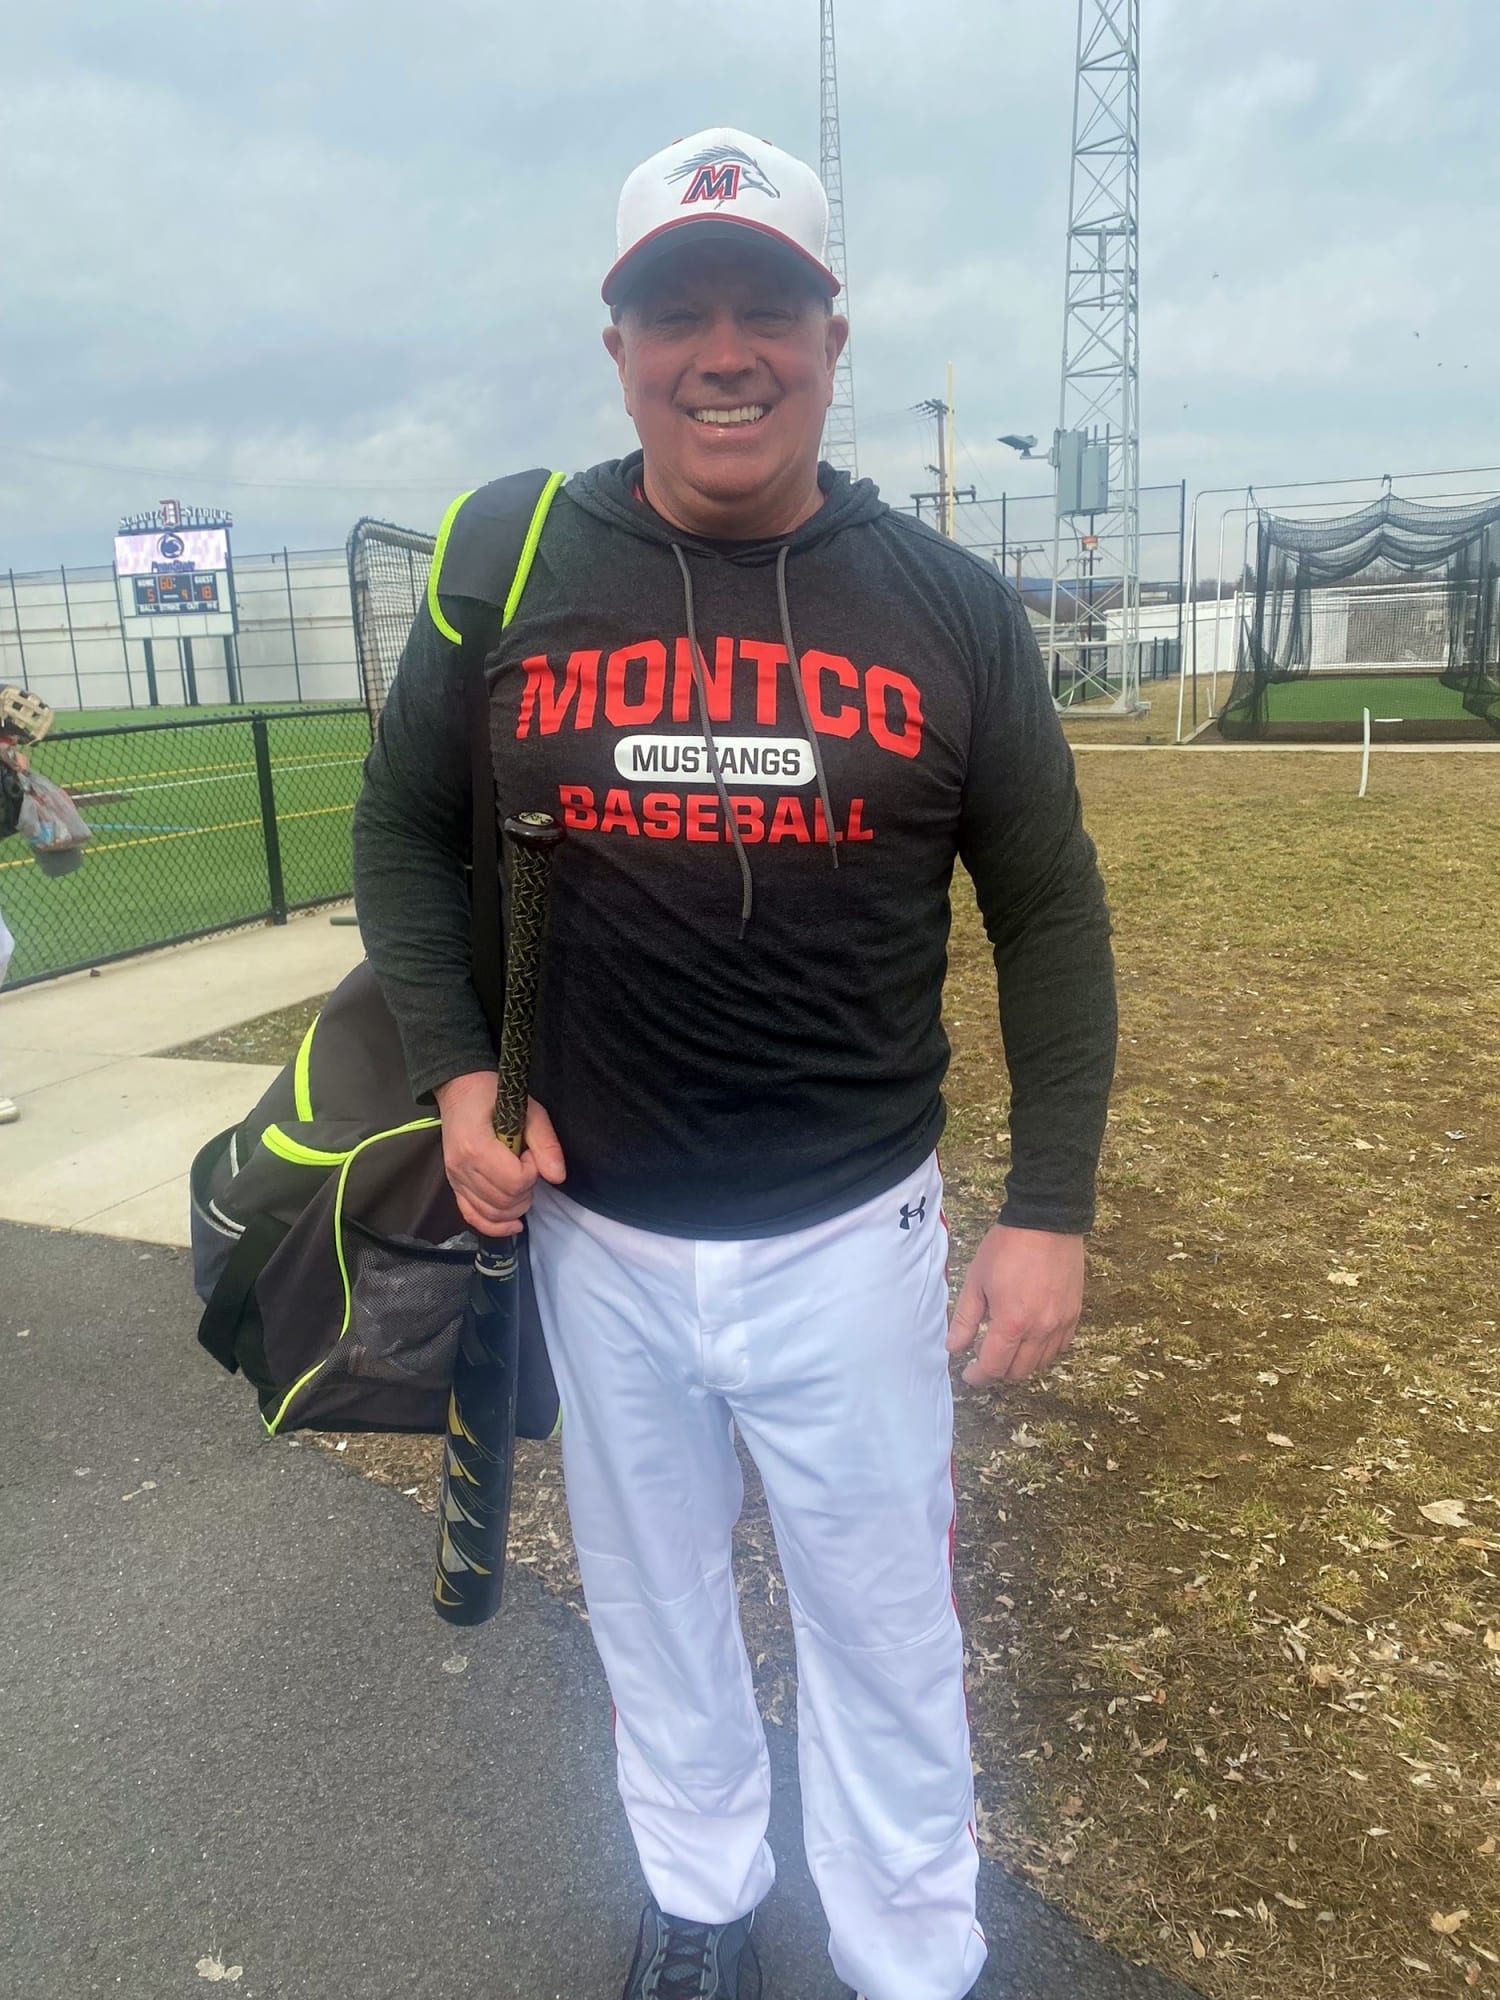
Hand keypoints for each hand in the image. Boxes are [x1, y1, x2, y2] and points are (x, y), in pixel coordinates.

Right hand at [433, 1074, 565, 1236]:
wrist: (460, 1090)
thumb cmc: (494, 1095)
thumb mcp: (529, 1109)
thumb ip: (546, 1143)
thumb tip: (557, 1177)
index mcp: (476, 1146)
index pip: (514, 1180)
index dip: (532, 1171)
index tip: (531, 1153)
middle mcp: (461, 1168)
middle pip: (505, 1201)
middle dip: (526, 1189)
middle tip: (528, 1165)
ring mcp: (454, 1179)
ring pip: (492, 1213)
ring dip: (515, 1205)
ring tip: (521, 1182)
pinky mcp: (454, 1186)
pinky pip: (472, 1216)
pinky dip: (494, 1225)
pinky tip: (514, 1224)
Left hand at [946, 1224, 1084, 1386]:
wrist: (1046, 1221)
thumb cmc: (1007, 1247)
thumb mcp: (976, 1280)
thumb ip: (965, 1319)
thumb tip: (954, 1348)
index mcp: (1012, 1322)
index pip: (994, 1366)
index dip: (978, 1376)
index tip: (968, 1374)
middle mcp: (1040, 1329)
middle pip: (1018, 1371)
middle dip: (997, 1370)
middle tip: (983, 1356)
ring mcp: (1061, 1323)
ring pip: (1041, 1363)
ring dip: (1020, 1363)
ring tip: (1006, 1346)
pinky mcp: (1074, 1314)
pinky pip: (1059, 1347)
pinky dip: (1042, 1351)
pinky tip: (1030, 1337)